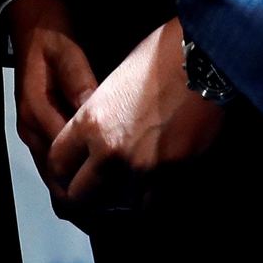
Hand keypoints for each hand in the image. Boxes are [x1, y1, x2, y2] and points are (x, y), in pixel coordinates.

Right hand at [11, 0, 98, 195]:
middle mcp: (31, 128)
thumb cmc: (51, 36)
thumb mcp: (67, 53)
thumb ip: (79, 82)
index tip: (112, 190)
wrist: (31, 23)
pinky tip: (91, 187)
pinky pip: (53, 163)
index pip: (60, 156)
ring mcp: (32, 131)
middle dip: (79, 197)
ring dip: (74, 193)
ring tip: (104, 210)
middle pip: (53, 176)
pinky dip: (69, 179)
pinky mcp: (38, 129)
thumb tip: (94, 109)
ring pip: (51, 175)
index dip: (85, 175)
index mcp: (37, 110)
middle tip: (110, 215)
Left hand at [44, 17, 224, 217]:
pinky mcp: (171, 178)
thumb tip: (95, 137)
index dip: (63, 167)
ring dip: (117, 198)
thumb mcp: (115, 82)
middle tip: (97, 183)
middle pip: (79, 196)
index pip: (57, 164)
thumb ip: (98, 116)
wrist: (205, 59)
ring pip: (115, 206)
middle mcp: (110, 153)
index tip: (73, 167)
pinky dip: (147, 200)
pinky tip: (151, 186)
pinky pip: (149, 205)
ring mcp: (141, 170)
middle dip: (85, 191)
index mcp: (90, 123)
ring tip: (125, 185)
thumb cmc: (160, 56)